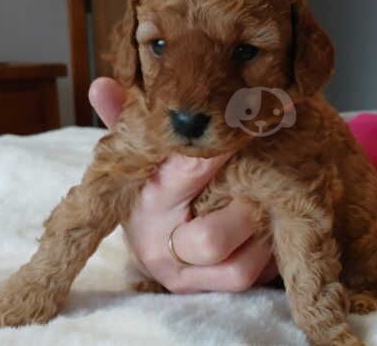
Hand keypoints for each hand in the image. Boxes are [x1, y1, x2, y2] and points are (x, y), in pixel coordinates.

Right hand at [88, 77, 277, 292]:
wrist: (154, 242)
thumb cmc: (153, 188)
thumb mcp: (142, 155)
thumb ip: (126, 120)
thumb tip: (100, 85)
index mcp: (145, 207)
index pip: (180, 179)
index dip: (216, 154)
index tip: (246, 128)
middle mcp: (161, 249)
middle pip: (209, 240)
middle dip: (246, 209)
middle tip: (266, 180)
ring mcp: (188, 277)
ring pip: (238, 267)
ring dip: (264, 233)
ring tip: (275, 203)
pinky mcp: (212, 291)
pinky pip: (254, 279)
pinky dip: (271, 252)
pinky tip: (276, 223)